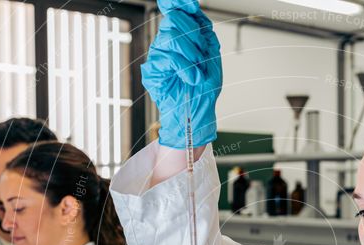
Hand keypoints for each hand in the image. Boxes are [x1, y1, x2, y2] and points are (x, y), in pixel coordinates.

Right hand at [140, 0, 221, 147]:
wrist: (198, 114)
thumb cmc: (204, 88)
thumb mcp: (211, 54)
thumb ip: (203, 30)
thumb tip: (194, 9)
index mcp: (181, 36)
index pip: (174, 9)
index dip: (179, 2)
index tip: (190, 3)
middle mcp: (166, 42)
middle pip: (174, 20)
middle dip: (195, 38)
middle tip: (202, 59)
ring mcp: (157, 55)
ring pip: (172, 37)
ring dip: (192, 55)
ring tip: (198, 71)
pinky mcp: (151, 70)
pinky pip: (168, 58)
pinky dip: (185, 69)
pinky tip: (191, 79)